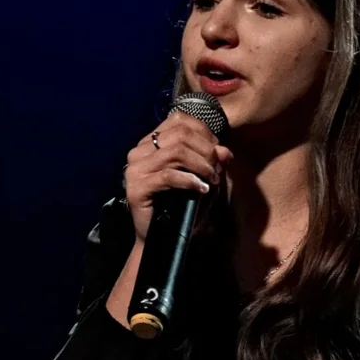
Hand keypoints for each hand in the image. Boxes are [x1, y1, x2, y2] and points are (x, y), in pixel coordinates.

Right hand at [123, 110, 233, 242]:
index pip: (179, 121)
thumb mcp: (202, 178)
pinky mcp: (136, 187)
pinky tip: (202, 189)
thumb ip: (212, 161)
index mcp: (150, 142)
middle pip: (180, 134)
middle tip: (217, 170)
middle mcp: (139, 151)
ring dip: (201, 166)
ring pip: (175, 152)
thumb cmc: (180, 205)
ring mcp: (134, 168)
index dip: (205, 133)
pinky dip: (190, 181)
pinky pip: (168, 176)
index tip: (218, 154)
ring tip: (211, 180)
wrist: (161, 238)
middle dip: (206, 151)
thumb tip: (225, 151)